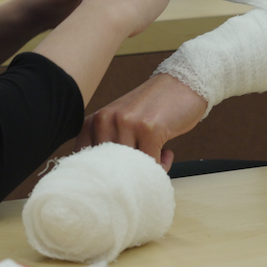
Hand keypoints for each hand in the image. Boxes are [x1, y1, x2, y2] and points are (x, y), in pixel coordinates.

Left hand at [77, 73, 208, 169]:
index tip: (118, 178)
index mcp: (94, 121)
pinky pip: (151, 164)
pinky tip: (166, 153)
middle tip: (142, 169)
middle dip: (127, 176)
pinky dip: (161, 166)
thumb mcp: (120, 122)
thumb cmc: (151, 108)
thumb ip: (107, 144)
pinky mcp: (150, 129)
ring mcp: (127, 123)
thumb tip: (102, 183)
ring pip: (129, 169)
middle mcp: (106, 120)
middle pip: (108, 169)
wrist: (182, 84)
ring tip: (157, 157)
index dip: (102, 177)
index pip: (85, 162)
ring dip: (146, 171)